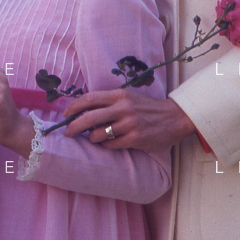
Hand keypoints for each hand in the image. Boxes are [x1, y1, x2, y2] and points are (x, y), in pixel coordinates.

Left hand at [60, 87, 194, 151]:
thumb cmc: (148, 108)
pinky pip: (111, 145)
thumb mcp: (129, 97)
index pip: (90, 99)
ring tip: (94, 138)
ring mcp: (129, 124)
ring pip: (98, 134)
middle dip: (74, 126)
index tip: (66, 114)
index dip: (74, 107)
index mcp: (120, 95)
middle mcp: (123, 108)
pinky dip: (105, 145)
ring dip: (92, 138)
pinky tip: (108, 143)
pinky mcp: (135, 139)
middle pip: (89, 117)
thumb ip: (110, 101)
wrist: (174, 118)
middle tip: (67, 132)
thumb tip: (85, 110)